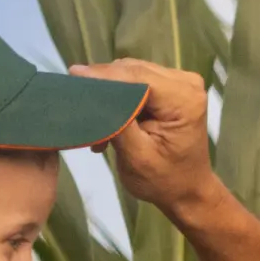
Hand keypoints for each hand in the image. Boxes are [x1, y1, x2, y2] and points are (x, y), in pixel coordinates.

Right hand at [71, 59, 225, 217]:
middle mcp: (186, 82)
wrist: (186, 190)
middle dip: (103, 84)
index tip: (73, 76)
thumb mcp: (135, 156)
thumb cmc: (163, 180)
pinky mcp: (171, 86)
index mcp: (184, 99)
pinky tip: (108, 118)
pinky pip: (137, 80)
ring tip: (92, 116)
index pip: (137, 76)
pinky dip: (119, 96)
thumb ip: (116, 122)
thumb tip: (90, 91)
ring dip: (110, 92)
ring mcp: (180, 82)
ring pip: (132, 73)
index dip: (104, 75)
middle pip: (134, 71)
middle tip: (75, 99)